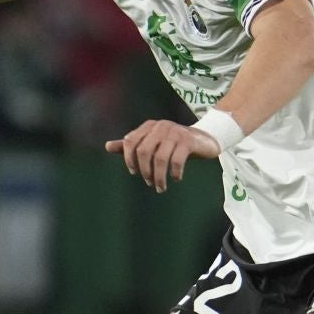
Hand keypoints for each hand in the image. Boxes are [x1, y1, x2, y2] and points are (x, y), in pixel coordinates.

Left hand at [105, 120, 219, 192]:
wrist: (206, 138)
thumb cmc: (176, 143)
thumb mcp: (153, 142)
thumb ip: (132, 145)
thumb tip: (107, 146)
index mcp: (149, 126)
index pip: (130, 141)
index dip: (128, 158)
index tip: (134, 172)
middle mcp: (160, 126)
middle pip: (144, 151)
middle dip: (144, 170)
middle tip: (149, 182)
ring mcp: (175, 132)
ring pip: (160, 158)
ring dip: (159, 176)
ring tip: (160, 187)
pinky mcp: (188, 141)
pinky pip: (177, 160)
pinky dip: (175, 173)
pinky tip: (176, 178)